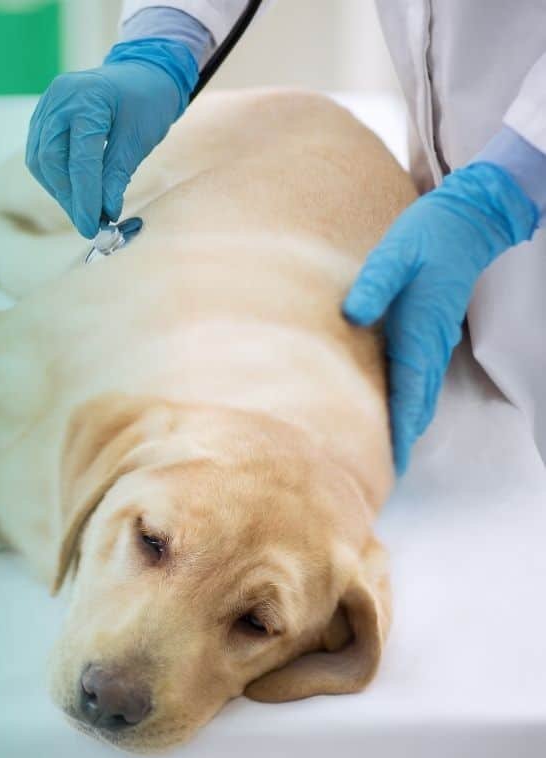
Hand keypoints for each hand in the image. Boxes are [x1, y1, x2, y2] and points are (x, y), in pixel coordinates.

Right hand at [27, 40, 195, 238]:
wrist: (142, 73)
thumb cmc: (147, 101)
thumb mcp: (139, 139)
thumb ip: (117, 175)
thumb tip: (104, 213)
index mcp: (87, 98)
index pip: (79, 159)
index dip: (84, 198)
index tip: (92, 227)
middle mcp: (59, 99)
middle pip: (51, 161)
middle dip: (69, 198)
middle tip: (88, 224)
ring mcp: (47, 106)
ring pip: (41, 161)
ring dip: (60, 191)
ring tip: (83, 211)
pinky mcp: (43, 118)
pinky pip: (41, 155)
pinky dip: (56, 178)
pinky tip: (74, 193)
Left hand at [343, 163, 536, 473]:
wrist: (465, 222)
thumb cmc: (425, 237)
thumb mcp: (393, 254)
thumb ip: (373, 285)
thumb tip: (353, 316)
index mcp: (418, 332)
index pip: (406, 393)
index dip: (396, 429)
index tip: (388, 462)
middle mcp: (430, 345)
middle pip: (416, 405)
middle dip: (400, 440)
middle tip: (380, 473)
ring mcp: (434, 341)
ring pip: (420, 395)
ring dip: (405, 425)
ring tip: (384, 453)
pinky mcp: (431, 334)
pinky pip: (420, 379)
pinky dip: (408, 403)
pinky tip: (392, 412)